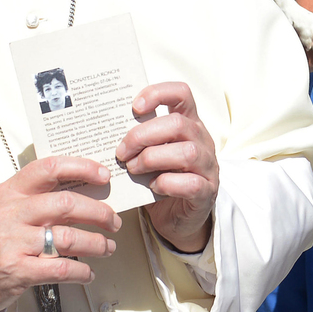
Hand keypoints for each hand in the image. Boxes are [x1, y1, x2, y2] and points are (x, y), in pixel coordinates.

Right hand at [0, 156, 118, 311]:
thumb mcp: (5, 209)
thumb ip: (37, 196)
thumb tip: (84, 187)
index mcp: (9, 191)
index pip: (49, 168)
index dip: (81, 168)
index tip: (103, 176)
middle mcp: (10, 213)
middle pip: (66, 203)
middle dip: (99, 212)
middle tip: (113, 221)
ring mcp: (12, 242)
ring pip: (68, 237)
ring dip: (96, 243)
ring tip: (107, 247)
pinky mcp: (16, 271)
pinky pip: (60, 268)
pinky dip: (81, 271)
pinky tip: (88, 273)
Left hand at [118, 82, 219, 252]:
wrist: (180, 218)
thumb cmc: (162, 179)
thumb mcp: (152, 153)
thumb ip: (140, 140)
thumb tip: (104, 130)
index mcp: (189, 124)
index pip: (181, 93)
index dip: (158, 93)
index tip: (134, 108)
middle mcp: (203, 140)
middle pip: (178, 124)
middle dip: (143, 136)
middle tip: (121, 152)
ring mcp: (208, 166)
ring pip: (187, 152)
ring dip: (152, 159)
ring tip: (132, 168)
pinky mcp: (207, 192)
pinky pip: (191, 183)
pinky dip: (167, 183)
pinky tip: (153, 186)